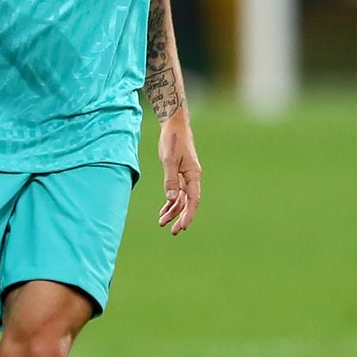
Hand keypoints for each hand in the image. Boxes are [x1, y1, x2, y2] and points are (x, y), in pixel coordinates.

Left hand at [156, 113, 201, 235]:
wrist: (174, 125)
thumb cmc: (173, 140)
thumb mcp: (169, 160)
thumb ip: (170, 179)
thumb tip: (172, 198)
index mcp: (194, 175)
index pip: (193, 199)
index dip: (188, 214)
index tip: (182, 226)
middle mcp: (192, 178)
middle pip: (189, 202)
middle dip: (181, 217)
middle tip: (173, 231)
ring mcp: (186, 176)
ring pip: (182, 199)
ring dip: (173, 211)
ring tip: (162, 223)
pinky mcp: (180, 174)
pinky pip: (177, 192)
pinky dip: (171, 202)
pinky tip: (163, 211)